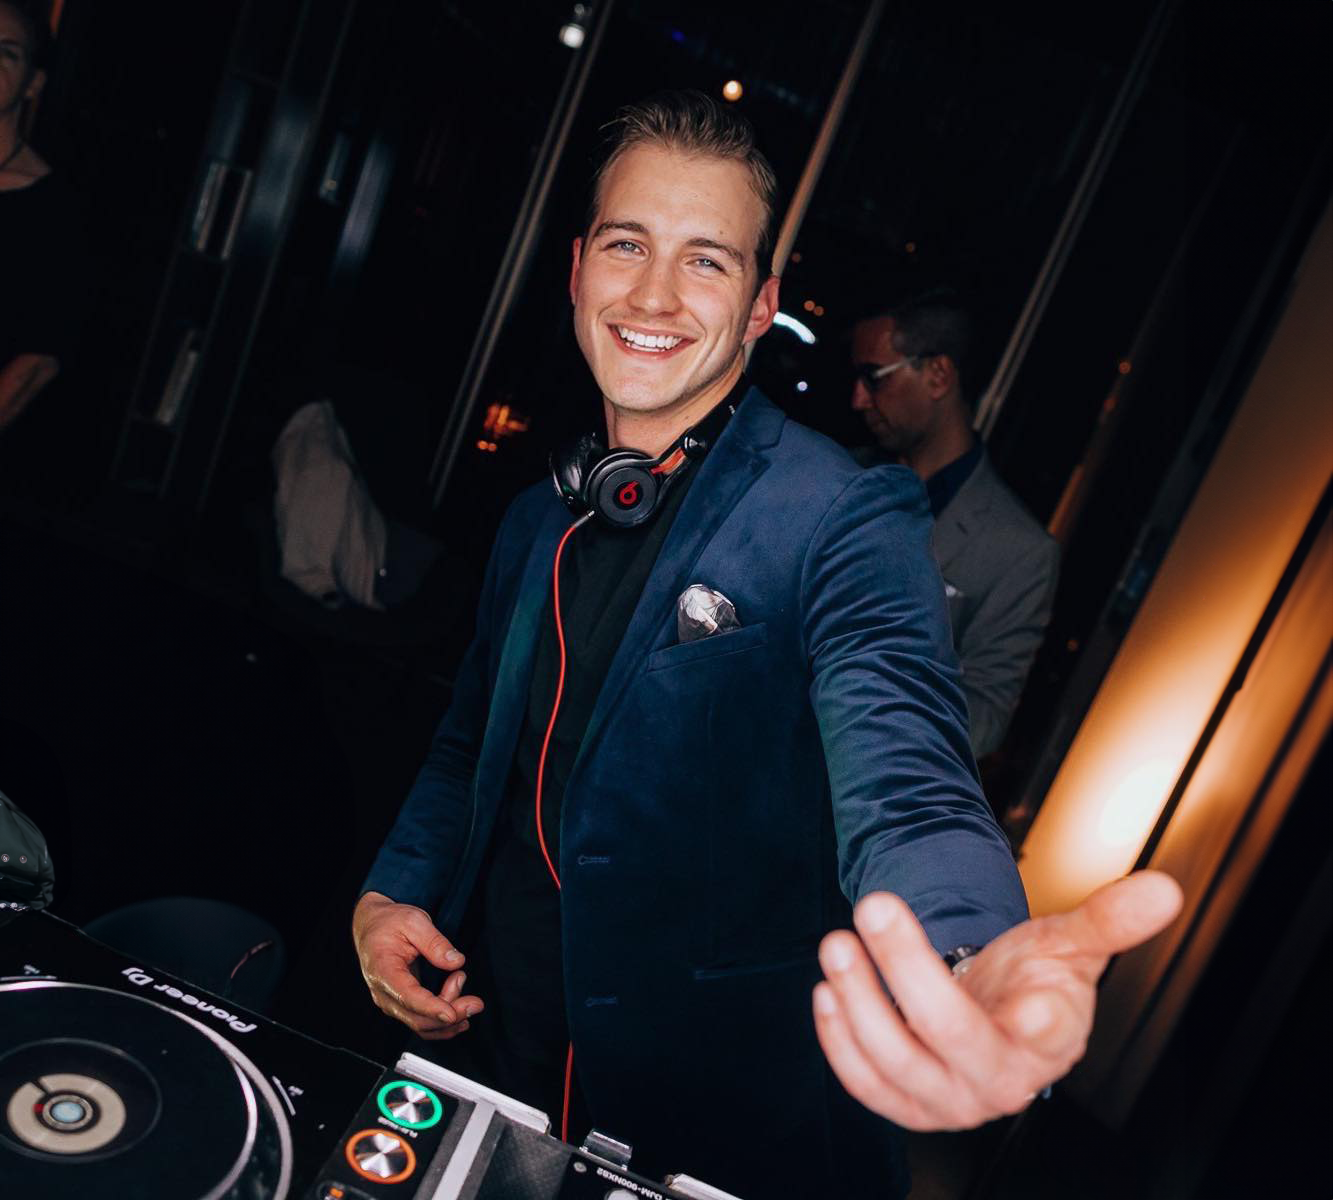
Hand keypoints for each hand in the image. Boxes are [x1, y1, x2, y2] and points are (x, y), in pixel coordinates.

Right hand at [352, 891, 484, 1038]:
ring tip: (464, 988)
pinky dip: (441, 1023)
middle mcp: (383, 992)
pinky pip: (420, 1021)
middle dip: (450, 1015)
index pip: (407, 996)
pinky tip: (459, 1015)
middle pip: (417, 1018)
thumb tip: (456, 961)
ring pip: (421, 1024)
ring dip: (449, 1019)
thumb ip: (435, 942)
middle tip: (476, 1003)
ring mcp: (390, 1001)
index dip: (431, 1008)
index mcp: (383, 970)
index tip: (452, 1014)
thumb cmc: (390, 922)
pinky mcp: (400, 1004)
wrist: (372, 926)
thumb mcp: (414, 921)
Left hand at [813, 870, 1182, 1129]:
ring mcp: (950, 1099)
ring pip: (897, 1063)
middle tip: (873, 904)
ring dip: (860, 1002)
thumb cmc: (1033, 980)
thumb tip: (1165, 889)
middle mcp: (1000, 1079)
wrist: (996, 1017)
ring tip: (837, 942)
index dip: (1039, 1017)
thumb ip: (1109, 918)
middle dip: (906, 967)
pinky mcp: (907, 1105)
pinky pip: (868, 1087)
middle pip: (950, 1032)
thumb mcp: (1070, 943)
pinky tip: (827, 992)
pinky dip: (840, 1043)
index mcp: (1049, 1039)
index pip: (1045, 1032)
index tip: (1032, 993)